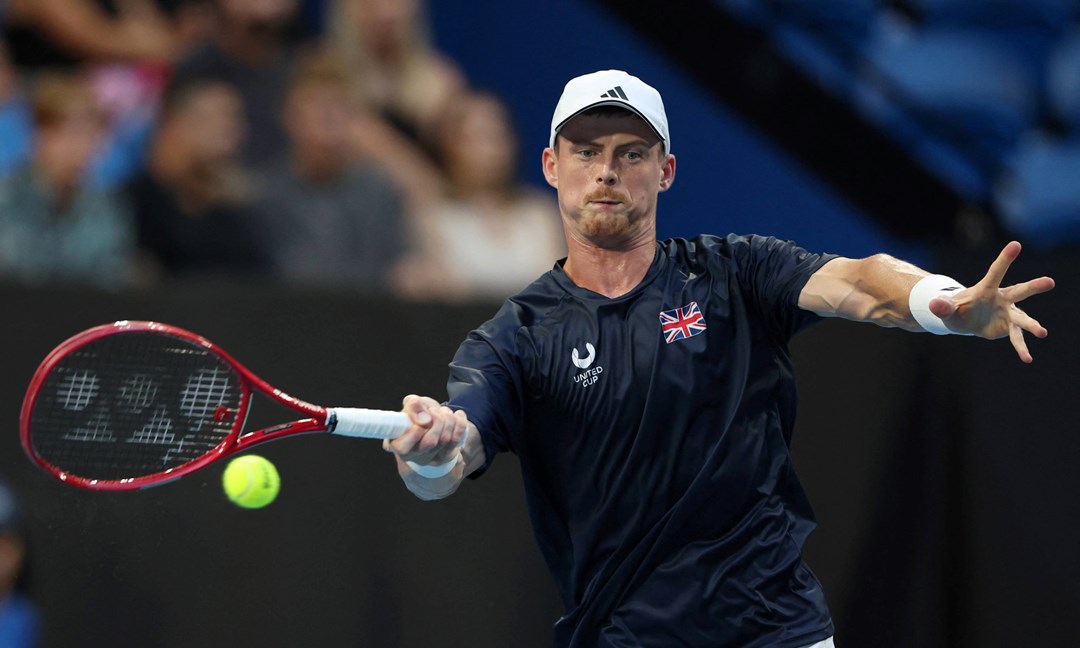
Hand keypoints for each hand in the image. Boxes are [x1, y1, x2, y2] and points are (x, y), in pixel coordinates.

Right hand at [383, 395, 467, 466]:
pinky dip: (460, 424)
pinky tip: (457, 415)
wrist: (430, 421)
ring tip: (444, 411)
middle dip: (437, 421)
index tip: (423, 417)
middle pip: (430, 442)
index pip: (403, 447)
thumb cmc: (417, 414)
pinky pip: (456, 441)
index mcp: (398, 444)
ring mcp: (430, 457)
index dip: (415, 432)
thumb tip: (424, 418)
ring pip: (444, 440)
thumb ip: (413, 406)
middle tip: (435, 411)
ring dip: (448, 420)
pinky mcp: (445, 455)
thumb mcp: (411, 404)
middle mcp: (413, 454)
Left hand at [930, 241, 1054, 362]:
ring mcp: (1008, 313)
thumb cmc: (956, 308)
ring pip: (1022, 318)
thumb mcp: (946, 308)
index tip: (1016, 244)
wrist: (964, 320)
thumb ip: (942, 306)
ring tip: (1042, 333)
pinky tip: (1027, 359)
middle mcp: (1002, 298)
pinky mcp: (1008, 327)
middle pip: (1019, 291)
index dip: (1005, 259)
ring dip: (1032, 325)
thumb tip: (934, 304)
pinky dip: (1020, 348)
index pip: (995, 271)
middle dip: (1034, 287)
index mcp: (986, 288)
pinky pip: (1015, 338)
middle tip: (1050, 282)